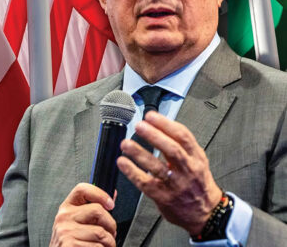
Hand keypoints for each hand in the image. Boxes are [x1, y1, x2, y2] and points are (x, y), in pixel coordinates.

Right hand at [50, 183, 116, 246]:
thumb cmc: (72, 242)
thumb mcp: (79, 222)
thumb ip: (94, 209)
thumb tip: (112, 195)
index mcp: (67, 207)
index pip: (82, 189)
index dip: (100, 194)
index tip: (110, 204)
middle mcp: (64, 217)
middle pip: (98, 210)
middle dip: (111, 225)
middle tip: (111, 233)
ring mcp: (66, 232)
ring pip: (101, 233)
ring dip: (109, 243)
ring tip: (103, 245)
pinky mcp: (70, 246)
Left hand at [117, 111, 221, 235]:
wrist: (206, 213)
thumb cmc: (198, 182)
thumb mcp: (197, 159)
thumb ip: (181, 143)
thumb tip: (159, 123)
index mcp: (196, 157)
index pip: (183, 136)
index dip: (166, 124)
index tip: (151, 116)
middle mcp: (188, 170)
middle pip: (171, 150)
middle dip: (154, 136)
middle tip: (139, 126)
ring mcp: (175, 184)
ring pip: (157, 167)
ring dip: (139, 153)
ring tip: (126, 144)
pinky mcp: (163, 197)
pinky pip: (145, 183)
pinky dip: (132, 172)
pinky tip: (123, 163)